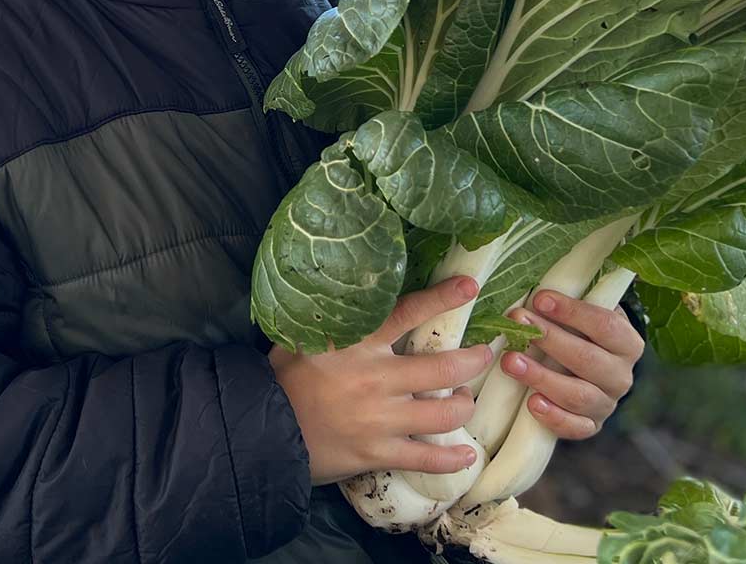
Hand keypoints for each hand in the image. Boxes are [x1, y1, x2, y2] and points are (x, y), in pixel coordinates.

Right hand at [270, 276, 495, 484]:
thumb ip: (334, 323)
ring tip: (465, 400)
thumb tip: (350, 297)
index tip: (470, 286)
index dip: (444, 298)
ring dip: (464, 405)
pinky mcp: (377, 453)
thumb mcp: (302, 337)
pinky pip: (426, 458)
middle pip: (445, 368)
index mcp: (358, 343)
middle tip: (484, 355)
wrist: (260, 430)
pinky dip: (452, 459)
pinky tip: (466, 455)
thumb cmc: (280, 379)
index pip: (409, 312)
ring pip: (445, 413)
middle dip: (475, 360)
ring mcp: (380, 419)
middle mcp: (376, 378)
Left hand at [499, 289, 643, 440]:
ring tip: (510, 361)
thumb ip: (572, 301)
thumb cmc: (580, 334)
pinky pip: (576, 428)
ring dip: (541, 377)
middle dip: (549, 339)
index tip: (539, 298)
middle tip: (517, 322)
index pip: (605, 325)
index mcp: (626, 343)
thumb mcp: (583, 313)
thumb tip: (537, 289)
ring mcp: (607, 404)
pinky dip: (554, 417)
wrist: (587, 371)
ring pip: (578, 395)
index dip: (572, 312)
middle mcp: (621, 376)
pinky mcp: (590, 425)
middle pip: (588, 359)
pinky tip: (532, 403)